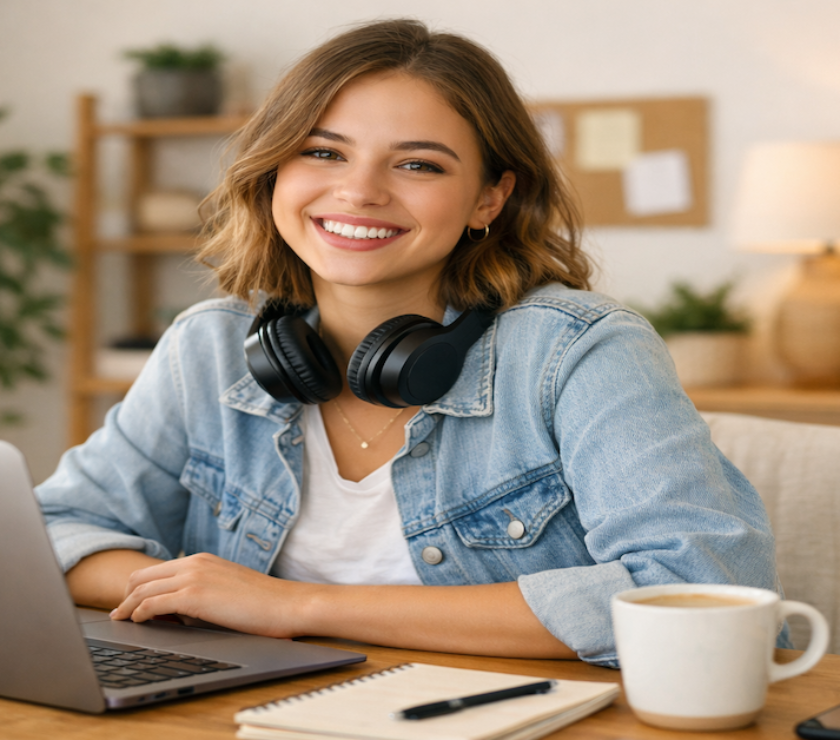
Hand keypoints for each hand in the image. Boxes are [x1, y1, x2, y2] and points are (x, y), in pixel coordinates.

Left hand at [110, 552, 307, 637]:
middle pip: (142, 577)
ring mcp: (194, 577)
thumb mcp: (227, 590)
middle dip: (126, 597)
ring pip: (142, 590)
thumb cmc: (263, 604)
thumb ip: (202, 593)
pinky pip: (153, 603)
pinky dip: (140, 613)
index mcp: (202, 560)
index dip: (137, 589)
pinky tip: (138, 623)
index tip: (130, 605)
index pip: (155, 570)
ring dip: (128, 607)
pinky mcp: (195, 595)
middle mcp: (194, 563)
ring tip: (121, 621)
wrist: (287, 604)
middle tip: (120, 615)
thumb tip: (176, 612)